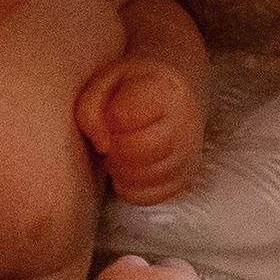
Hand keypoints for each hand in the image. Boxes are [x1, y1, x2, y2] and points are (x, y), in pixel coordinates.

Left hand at [75, 53, 206, 207]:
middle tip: (112, 140)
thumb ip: (91, 108)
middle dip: (116, 149)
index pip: (127, 115)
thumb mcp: (106, 83)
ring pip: (147, 176)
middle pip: (142, 149)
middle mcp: (185, 123)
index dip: (109, 120)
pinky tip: (126, 170)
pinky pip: (151, 196)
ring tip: (118, 153)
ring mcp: (187, 154)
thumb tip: (102, 146)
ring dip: (121, 170)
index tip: (111, 115)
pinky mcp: (183, 179)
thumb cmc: (132, 91)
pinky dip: (130, 188)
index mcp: (164, 91)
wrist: (172, 101)